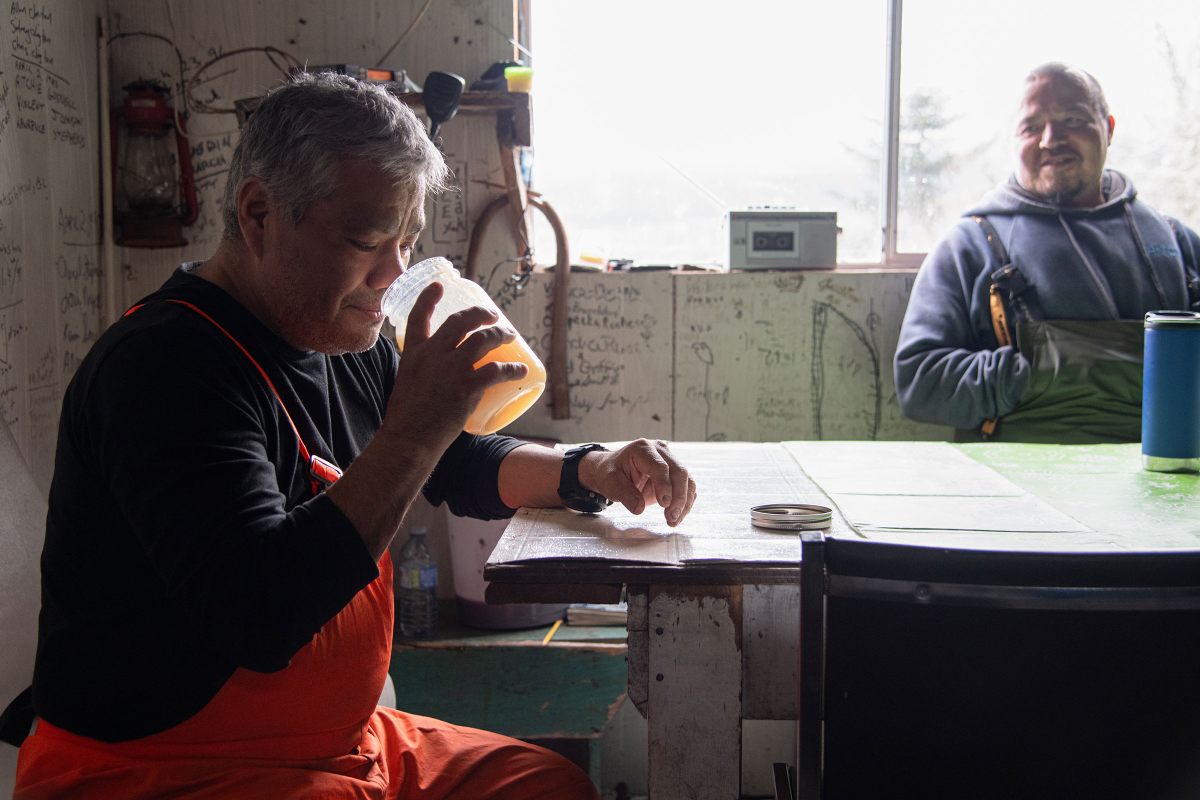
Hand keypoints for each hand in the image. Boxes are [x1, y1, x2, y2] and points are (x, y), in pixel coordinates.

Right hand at [384, 282, 527, 444]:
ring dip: (501, 335)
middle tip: (493, 316)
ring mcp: (451, 369)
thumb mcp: (406, 381)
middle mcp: (432, 354)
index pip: (418, 315)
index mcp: (413, 352)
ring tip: (510, 336)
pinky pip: (497, 371)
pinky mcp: (467, 386)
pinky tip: (522, 371)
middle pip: (460, 321)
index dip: (429, 297)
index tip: (440, 285)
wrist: (409, 438)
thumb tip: (443, 369)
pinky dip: (513, 370)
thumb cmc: (406, 417)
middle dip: (480, 314)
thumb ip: (423, 369)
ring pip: (483, 340)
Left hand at [580, 439, 696, 526]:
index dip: (664, 486)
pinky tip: (676, 516)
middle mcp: (660, 451)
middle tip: (671, 517)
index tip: (664, 504)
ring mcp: (670, 461)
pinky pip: (687, 488)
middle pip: (679, 472)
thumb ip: (625, 495)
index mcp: (643, 449)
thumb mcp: (611, 483)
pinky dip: (685, 503)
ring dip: (684, 502)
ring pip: (688, 480)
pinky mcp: (674, 474)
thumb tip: (639, 509)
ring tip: (673, 520)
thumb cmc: (611, 473)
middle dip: (679, 497)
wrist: (613, 471)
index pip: (660, 466)